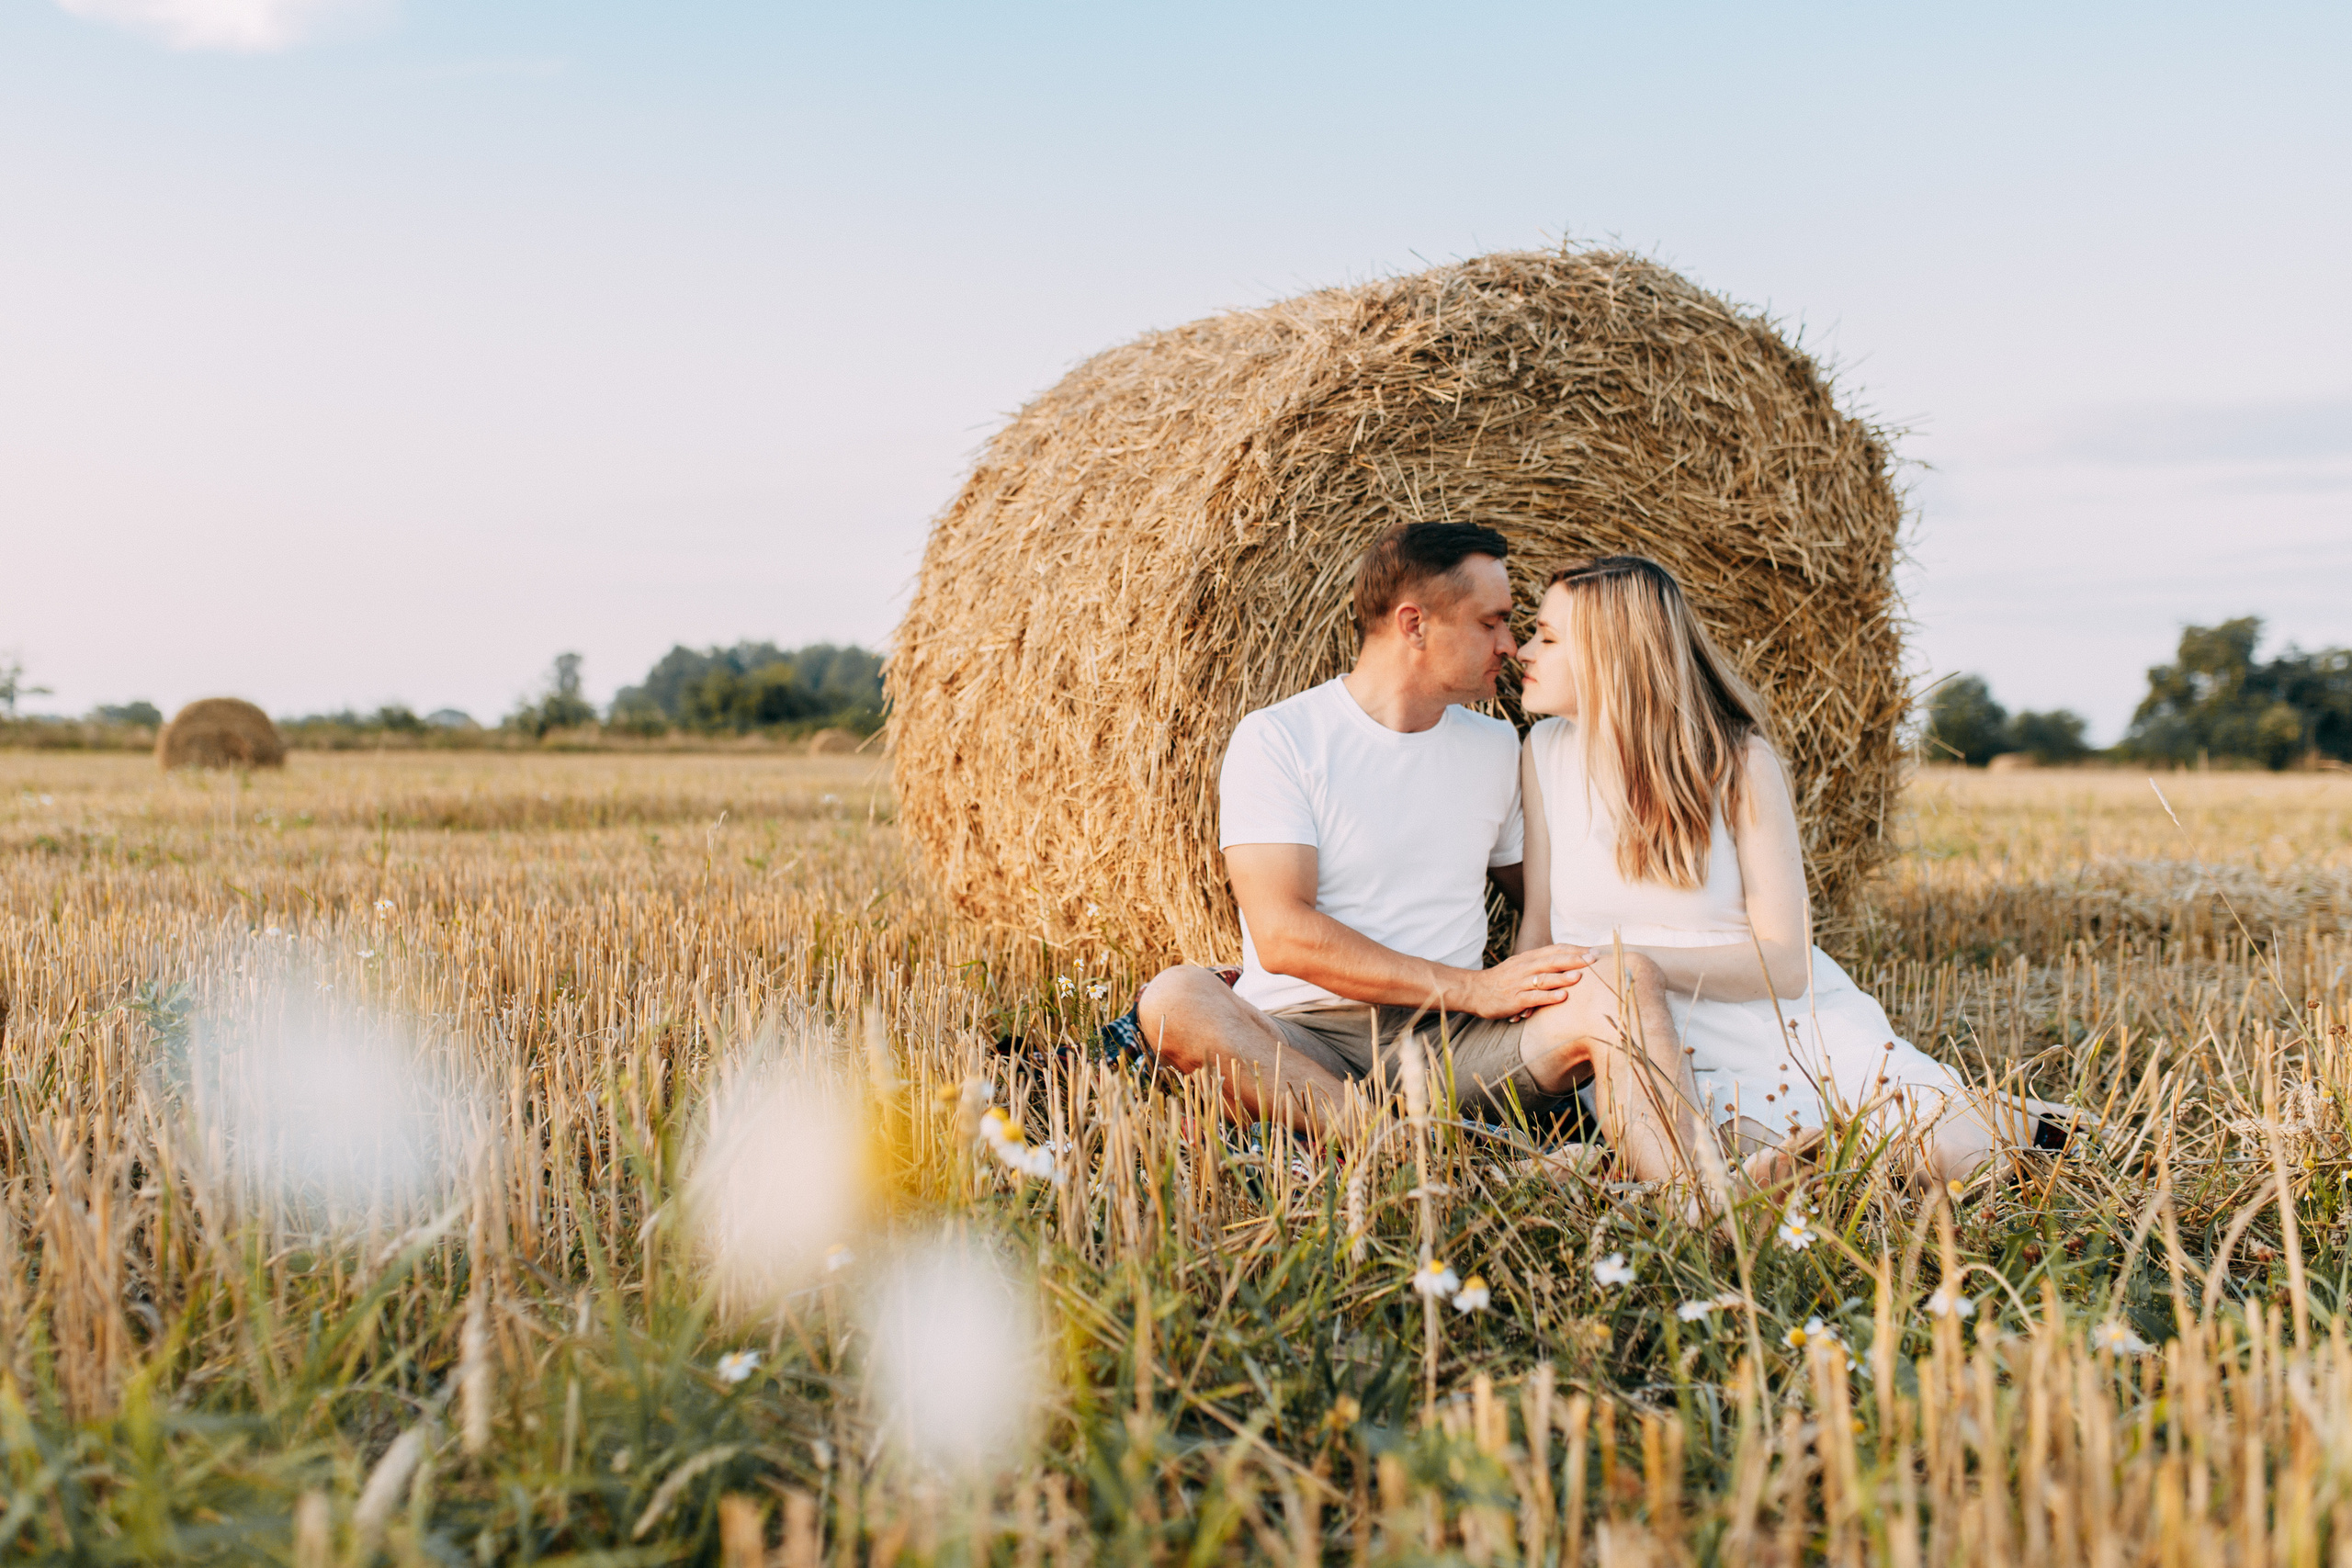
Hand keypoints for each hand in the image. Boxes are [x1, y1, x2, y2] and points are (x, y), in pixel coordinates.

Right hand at [1465, 944, 1591, 1018]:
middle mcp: (1525, 967)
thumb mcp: (1521, 966)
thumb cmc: (1503, 980)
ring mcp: (1519, 983)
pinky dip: (1548, 997)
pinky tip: (1562, 997)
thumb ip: (1542, 963)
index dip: (1576, 950)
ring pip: (1544, 978)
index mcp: (1529, 958)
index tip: (1595, 952)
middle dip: (1574, 959)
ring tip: (1580, 977)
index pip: (1556, 949)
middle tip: (1594, 959)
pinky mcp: (1514, 999)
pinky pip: (1533, 997)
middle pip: (1552, 960)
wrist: (1474, 990)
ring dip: (1562, 977)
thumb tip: (1570, 963)